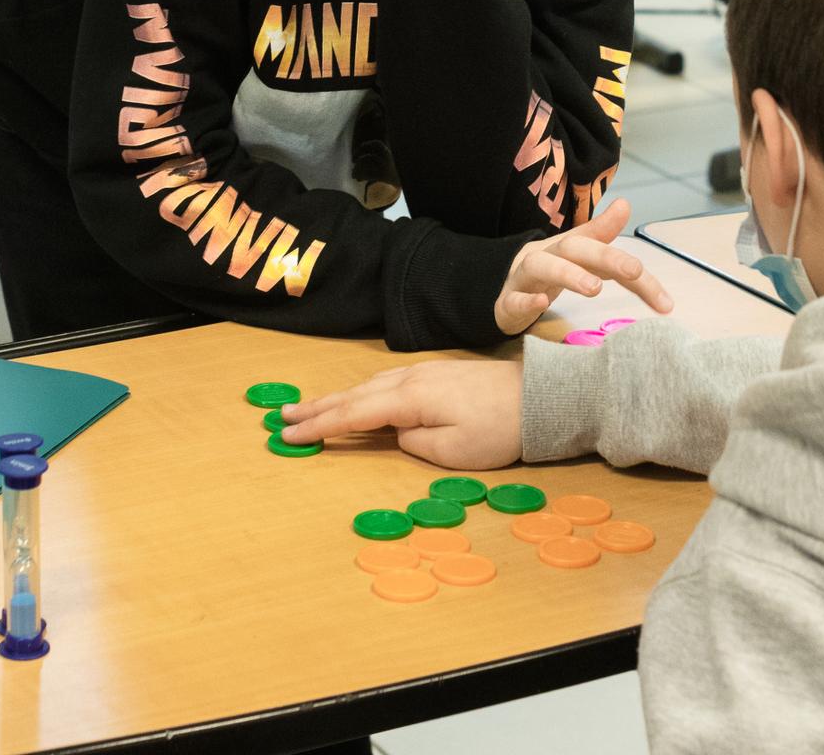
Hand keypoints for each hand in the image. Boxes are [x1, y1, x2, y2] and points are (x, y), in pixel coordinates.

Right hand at [279, 360, 524, 468]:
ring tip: (311, 408)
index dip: (319, 427)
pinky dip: (362, 391)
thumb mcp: (452, 451)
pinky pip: (387, 382)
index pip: (353, 414)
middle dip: (318, 407)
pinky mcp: (440, 374)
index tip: (289, 437)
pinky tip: (358, 397)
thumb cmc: (500, 429)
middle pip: (354, 394)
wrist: (541, 397)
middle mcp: (412, 378)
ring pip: (370, 385)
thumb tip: (396, 432)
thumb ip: (413, 443)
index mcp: (410, 398)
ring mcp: (426, 372)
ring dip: (338, 397)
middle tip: (283, 417)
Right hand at [495, 198, 672, 334]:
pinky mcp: (505, 302)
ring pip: (541, 267)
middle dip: (605, 257)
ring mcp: (524, 278)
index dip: (630, 264)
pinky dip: (526, 301)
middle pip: (574, 247)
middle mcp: (547, 256)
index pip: (602, 249)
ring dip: (568, 274)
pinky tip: (542, 304)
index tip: (659, 288)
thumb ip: (601, 235)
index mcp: (568, 247)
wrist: (496, 286)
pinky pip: (513, 299)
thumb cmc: (546, 270)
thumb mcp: (574, 253)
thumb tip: (625, 204)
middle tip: (634, 270)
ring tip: (594, 288)